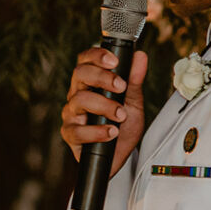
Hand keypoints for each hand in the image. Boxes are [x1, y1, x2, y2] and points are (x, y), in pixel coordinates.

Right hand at [61, 47, 149, 173]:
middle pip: (80, 74)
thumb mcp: (133, 101)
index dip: (96, 56)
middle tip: (121, 87)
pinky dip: (97, 131)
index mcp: (90, 82)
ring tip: (121, 116)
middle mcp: (77, 94)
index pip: (86, 61)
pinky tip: (112, 132)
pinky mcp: (70, 134)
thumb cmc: (123, 125)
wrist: (121, 153)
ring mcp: (72, 114)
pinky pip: (78, 130)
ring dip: (104, 106)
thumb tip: (140, 56)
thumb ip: (135, 79)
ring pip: (79, 101)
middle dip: (102, 77)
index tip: (114, 61)